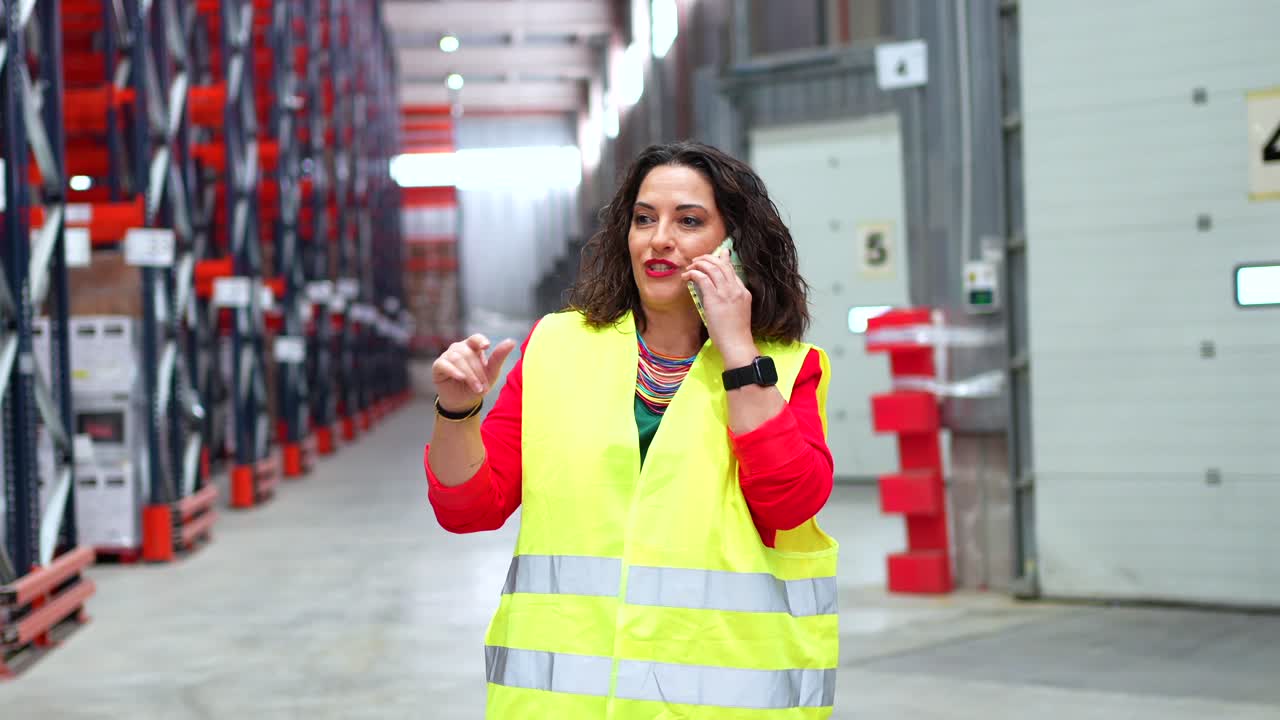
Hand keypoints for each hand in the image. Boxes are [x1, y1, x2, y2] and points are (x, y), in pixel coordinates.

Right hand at [432, 334, 517, 411]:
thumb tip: (511, 341)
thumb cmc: (479, 384)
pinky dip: (453, 371)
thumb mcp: (491, 373)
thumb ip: (499, 357)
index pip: (475, 339)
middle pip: (468, 353)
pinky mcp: (438, 366)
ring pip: (457, 358)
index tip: (486, 346)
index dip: (480, 341)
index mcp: (473, 347)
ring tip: (476, 388)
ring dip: (469, 375)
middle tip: (483, 388)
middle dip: (477, 371)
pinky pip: (444, 364)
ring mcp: (447, 356)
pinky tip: (460, 378)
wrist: (464, 401)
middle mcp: (459, 348)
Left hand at [682, 250, 756, 364]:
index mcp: (743, 292)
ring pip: (712, 267)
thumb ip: (731, 301)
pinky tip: (688, 276)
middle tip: (698, 260)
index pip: (732, 270)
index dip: (722, 260)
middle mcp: (736, 289)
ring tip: (691, 266)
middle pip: (722, 265)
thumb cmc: (735, 334)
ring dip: (700, 264)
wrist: (736, 343)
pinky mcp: (715, 298)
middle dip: (709, 258)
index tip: (717, 256)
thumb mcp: (738, 312)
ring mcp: (727, 292)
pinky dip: (694, 273)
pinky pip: (703, 277)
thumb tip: (718, 297)